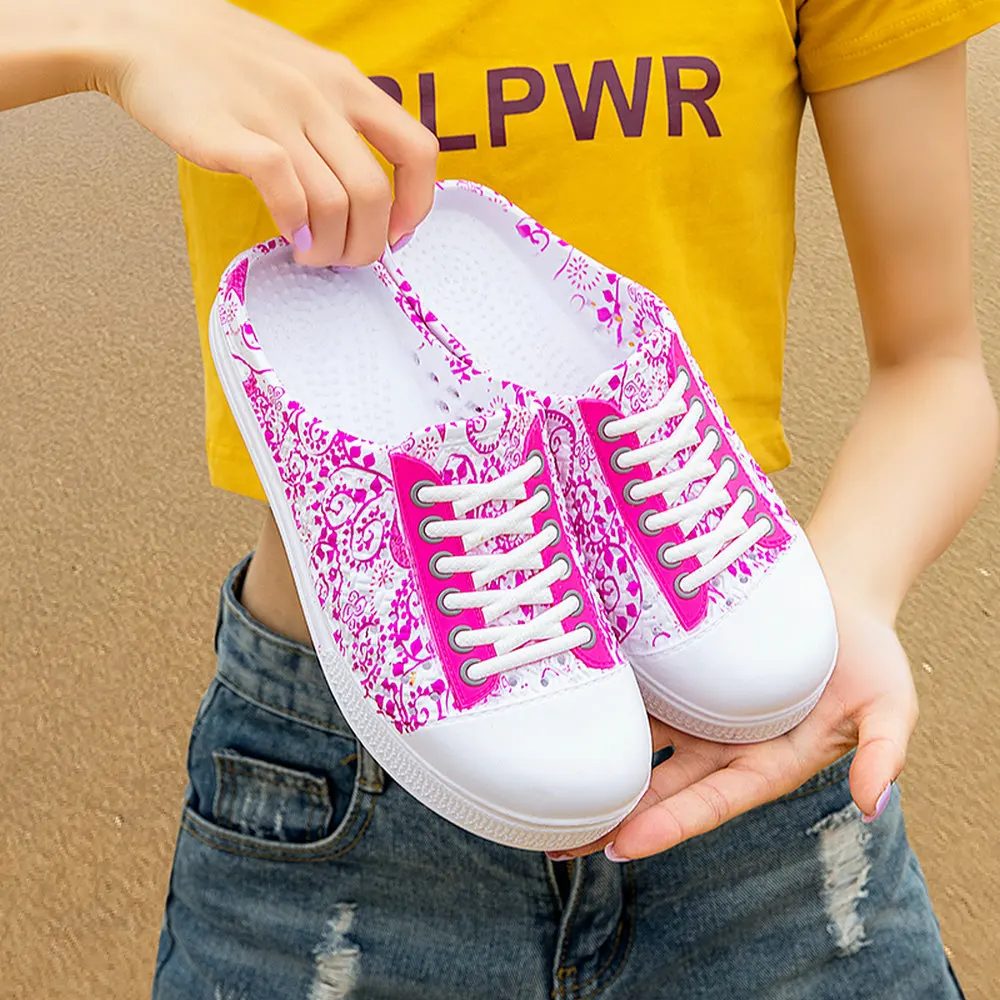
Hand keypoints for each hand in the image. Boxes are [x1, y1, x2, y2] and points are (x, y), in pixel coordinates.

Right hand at [99, 0, 437, 265]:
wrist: (142, 30)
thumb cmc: (222, 60)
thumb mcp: (302, 72)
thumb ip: (339, 121)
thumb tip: (368, 189)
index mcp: (345, 82)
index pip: (417, 150)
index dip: (417, 204)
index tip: (398, 233)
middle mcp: (320, 98)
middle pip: (374, 194)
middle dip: (367, 244)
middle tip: (345, 258)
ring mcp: (278, 116)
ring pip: (335, 205)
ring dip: (329, 247)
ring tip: (311, 253)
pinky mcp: (234, 137)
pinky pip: (287, 195)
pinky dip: (296, 228)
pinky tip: (289, 236)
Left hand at [559, 594, 917, 861]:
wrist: (837, 592)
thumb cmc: (867, 654)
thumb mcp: (889, 705)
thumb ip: (882, 753)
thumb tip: (871, 804)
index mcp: (764, 765)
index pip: (709, 804)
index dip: (668, 825)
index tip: (621, 848)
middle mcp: (721, 746)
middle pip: (659, 788)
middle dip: (613, 817)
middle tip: (558, 843)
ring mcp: (696, 709)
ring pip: (638, 744)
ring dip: (596, 767)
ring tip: (545, 791)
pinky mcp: (680, 670)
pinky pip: (638, 691)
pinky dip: (604, 707)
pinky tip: (563, 716)